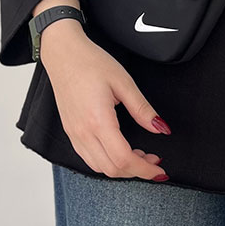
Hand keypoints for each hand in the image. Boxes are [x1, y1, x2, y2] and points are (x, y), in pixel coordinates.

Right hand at [39, 19, 169, 181]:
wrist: (63, 54)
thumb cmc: (91, 63)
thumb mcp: (124, 82)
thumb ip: (143, 109)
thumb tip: (161, 128)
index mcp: (98, 121)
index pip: (124, 159)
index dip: (144, 169)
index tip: (160, 169)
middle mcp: (83, 133)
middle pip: (112, 169)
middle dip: (136, 171)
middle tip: (154, 160)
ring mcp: (74, 134)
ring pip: (99, 168)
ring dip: (122, 168)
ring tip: (140, 155)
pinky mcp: (71, 132)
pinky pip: (89, 158)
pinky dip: (108, 162)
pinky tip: (120, 150)